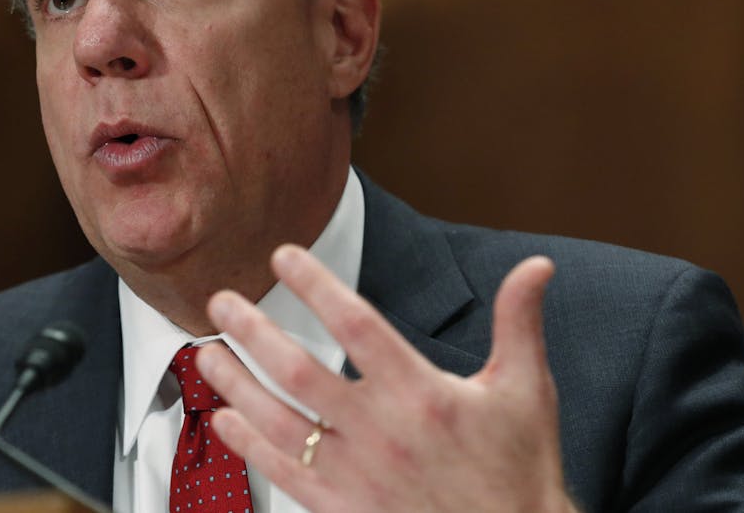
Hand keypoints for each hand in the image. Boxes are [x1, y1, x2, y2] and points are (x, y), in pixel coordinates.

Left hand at [196, 245, 577, 512]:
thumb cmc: (518, 469)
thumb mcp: (525, 389)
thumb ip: (520, 323)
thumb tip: (535, 266)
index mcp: (423, 393)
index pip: (355, 323)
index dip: (315, 285)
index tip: (283, 257)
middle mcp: (383, 431)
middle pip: (299, 369)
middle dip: (253, 331)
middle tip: (222, 302)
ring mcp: (358, 473)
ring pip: (280, 420)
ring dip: (237, 384)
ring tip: (208, 354)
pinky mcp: (344, 508)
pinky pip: (284, 473)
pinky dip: (248, 445)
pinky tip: (224, 420)